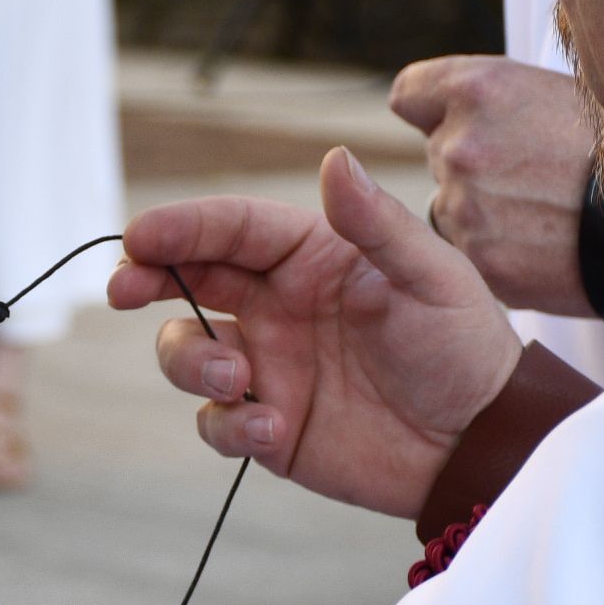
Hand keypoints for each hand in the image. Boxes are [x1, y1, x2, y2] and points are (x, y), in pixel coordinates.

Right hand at [106, 149, 522, 520]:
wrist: (479, 444)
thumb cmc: (464, 347)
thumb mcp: (434, 276)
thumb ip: (377, 224)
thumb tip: (333, 160)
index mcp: (312, 257)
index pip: (231, 229)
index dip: (180, 228)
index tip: (139, 238)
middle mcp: (279, 306)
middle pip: (187, 280)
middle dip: (145, 279)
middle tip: (124, 289)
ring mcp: (269, 366)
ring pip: (187, 351)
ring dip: (191, 360)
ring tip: (237, 380)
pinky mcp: (268, 425)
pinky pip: (216, 422)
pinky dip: (229, 426)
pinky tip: (272, 428)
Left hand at [389, 55, 593, 314]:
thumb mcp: (565, 88)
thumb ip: (499, 95)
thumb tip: (461, 98)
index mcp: (478, 89)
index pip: (409, 94)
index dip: (433, 108)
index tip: (455, 118)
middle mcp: (459, 147)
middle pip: (436, 153)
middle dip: (473, 162)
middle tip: (535, 171)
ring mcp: (464, 209)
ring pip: (451, 207)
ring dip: (483, 210)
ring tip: (547, 211)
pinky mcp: (478, 262)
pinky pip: (471, 252)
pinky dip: (499, 252)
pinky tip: (546, 245)